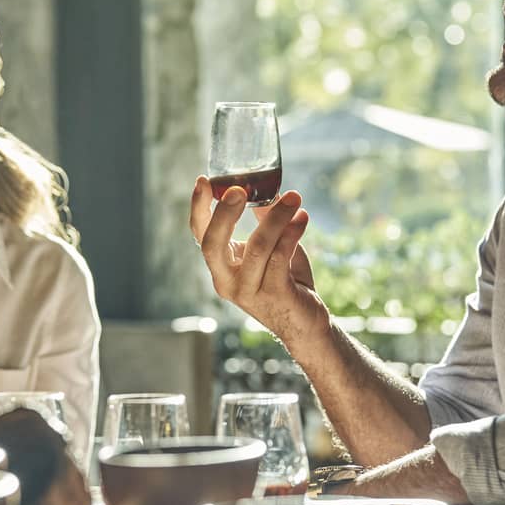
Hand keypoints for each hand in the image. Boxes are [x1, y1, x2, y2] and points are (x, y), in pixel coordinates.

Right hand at [190, 176, 330, 347]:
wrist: (305, 323)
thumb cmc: (286, 280)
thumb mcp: (271, 247)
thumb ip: (264, 221)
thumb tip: (265, 189)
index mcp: (220, 266)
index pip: (201, 234)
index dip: (199, 208)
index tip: (203, 181)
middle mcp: (226, 281)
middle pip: (213, 244)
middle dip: (224, 214)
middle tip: (239, 189)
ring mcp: (248, 291)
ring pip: (256, 247)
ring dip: (275, 218)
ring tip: (293, 198)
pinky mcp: (274, 295)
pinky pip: (280, 258)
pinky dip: (292, 234)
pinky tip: (302, 218)